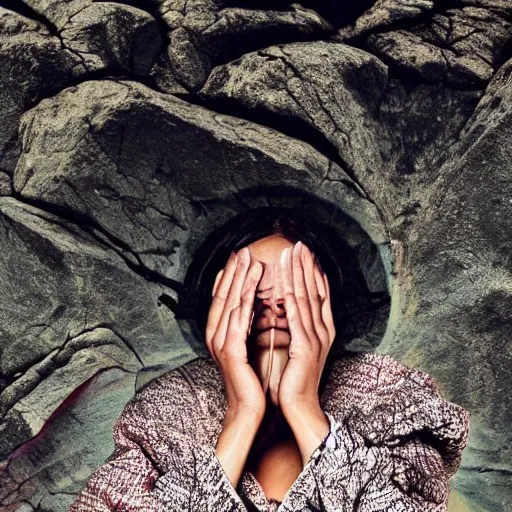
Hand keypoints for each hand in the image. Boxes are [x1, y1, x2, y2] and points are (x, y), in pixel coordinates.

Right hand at [206, 247, 265, 417]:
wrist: (248, 410)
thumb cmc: (250, 380)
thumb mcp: (246, 348)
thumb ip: (244, 327)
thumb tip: (250, 304)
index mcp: (218, 334)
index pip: (222, 298)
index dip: (229, 276)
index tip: (237, 257)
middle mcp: (215, 335)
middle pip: (223, 296)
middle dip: (232, 271)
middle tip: (241, 250)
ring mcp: (220, 343)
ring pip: (229, 303)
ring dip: (238, 279)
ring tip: (248, 259)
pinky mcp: (231, 352)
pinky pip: (238, 320)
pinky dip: (245, 300)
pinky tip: (251, 286)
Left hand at [277, 241, 335, 413]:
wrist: (299, 405)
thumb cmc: (296, 376)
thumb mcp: (300, 345)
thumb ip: (298, 325)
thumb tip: (290, 304)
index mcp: (322, 329)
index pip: (320, 293)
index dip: (314, 271)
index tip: (307, 253)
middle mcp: (323, 330)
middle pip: (315, 291)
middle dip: (307, 266)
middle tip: (300, 244)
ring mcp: (316, 338)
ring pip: (307, 299)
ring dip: (299, 275)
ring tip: (293, 254)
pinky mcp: (305, 349)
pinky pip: (297, 319)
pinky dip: (292, 300)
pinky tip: (286, 286)